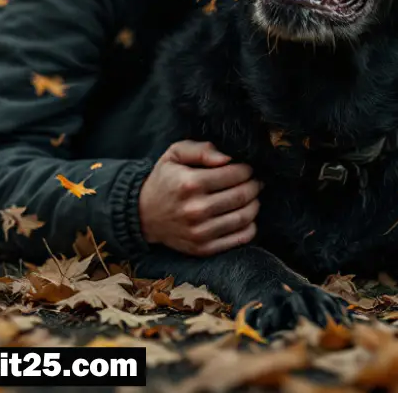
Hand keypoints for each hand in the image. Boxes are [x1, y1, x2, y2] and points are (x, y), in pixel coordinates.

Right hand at [138, 140, 259, 255]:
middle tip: (254, 181)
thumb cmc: (165, 179)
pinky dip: (250, 226)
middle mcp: (196, 209)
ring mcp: (200, 232)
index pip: (235, 174)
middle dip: (254, 185)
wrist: (143, 214)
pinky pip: (240, 238)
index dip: (248, 169)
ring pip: (245, 217)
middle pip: (243, 195)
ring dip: (254, 204)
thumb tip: (228, 157)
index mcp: (190, 183)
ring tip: (250, 196)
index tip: (248, 168)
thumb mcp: (175, 154)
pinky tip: (244, 216)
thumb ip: (202, 149)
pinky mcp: (203, 248)